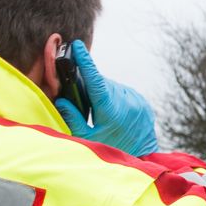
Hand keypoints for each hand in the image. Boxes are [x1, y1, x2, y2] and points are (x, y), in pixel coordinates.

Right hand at [54, 40, 158, 156]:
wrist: (142, 159)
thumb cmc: (112, 151)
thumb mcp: (88, 139)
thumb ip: (73, 119)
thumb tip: (62, 100)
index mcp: (110, 109)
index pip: (94, 79)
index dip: (85, 61)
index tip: (78, 46)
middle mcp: (126, 101)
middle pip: (101, 84)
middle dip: (90, 88)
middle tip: (85, 103)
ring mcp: (136, 100)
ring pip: (112, 87)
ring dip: (103, 93)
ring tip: (102, 113)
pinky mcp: (143, 102)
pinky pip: (124, 93)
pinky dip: (115, 98)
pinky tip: (113, 112)